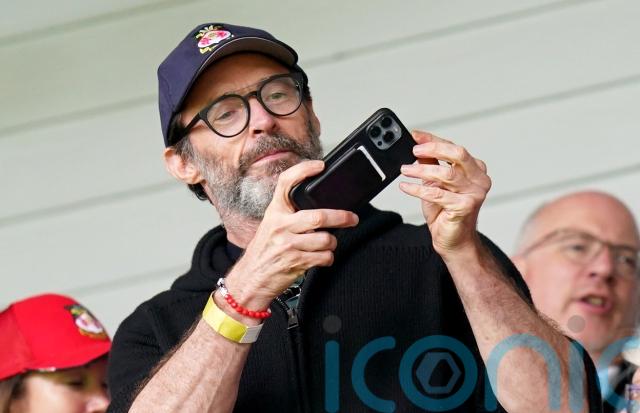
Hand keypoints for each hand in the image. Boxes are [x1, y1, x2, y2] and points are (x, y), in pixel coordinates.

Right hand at [224, 160, 358, 308]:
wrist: (250, 279)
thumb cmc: (264, 251)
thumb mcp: (271, 226)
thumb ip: (290, 214)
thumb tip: (321, 206)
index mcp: (274, 212)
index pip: (286, 183)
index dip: (304, 170)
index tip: (320, 166)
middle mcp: (280, 225)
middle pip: (319, 215)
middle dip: (342, 217)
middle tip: (352, 218)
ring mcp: (287, 244)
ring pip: (326, 239)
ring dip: (332, 243)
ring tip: (327, 245)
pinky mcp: (295, 262)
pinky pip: (324, 257)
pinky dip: (328, 258)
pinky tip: (321, 258)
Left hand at [399, 131, 490, 255]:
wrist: (454, 241)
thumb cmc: (446, 213)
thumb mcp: (435, 184)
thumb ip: (430, 165)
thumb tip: (418, 147)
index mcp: (475, 169)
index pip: (453, 148)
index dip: (433, 139)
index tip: (415, 135)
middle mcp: (479, 179)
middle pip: (457, 154)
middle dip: (433, 148)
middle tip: (414, 150)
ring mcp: (475, 193)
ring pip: (446, 174)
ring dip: (421, 170)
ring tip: (405, 170)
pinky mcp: (465, 207)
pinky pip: (437, 194)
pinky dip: (418, 189)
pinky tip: (406, 187)